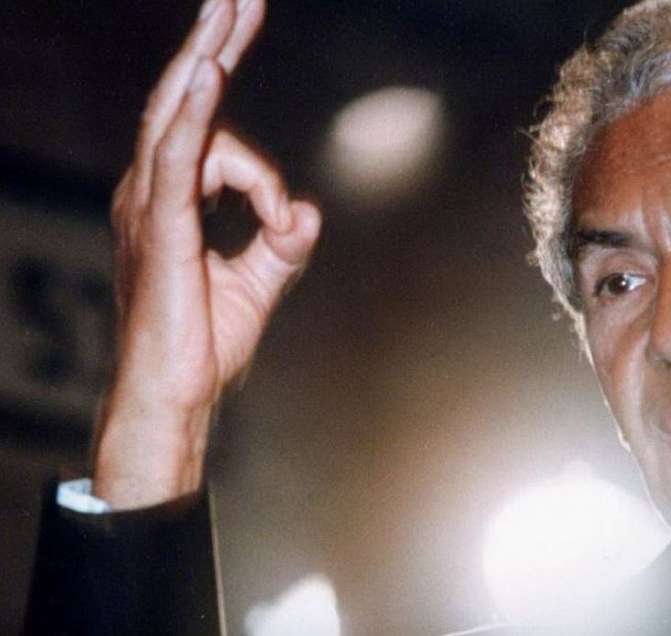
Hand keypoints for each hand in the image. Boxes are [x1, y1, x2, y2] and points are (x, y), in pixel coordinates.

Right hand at [93, 0, 320, 508]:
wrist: (174, 396)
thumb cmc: (204, 344)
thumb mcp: (259, 283)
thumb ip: (282, 244)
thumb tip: (309, 213)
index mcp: (171, 202)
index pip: (206, 132)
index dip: (233, 100)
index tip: (265, 109)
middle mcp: (152, 192)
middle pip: (183, 99)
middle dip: (213, 42)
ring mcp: (150, 206)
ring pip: (178, 114)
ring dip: (206, 56)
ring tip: (231, 9)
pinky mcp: (161, 227)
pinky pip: (176, 155)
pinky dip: (195, 112)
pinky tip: (212, 70)